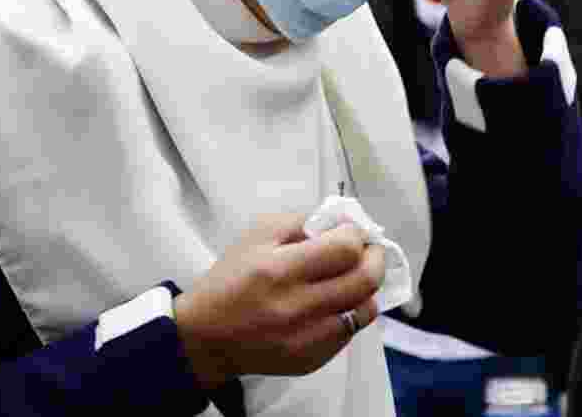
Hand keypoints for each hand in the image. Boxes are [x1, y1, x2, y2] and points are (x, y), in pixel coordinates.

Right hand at [173, 213, 383, 389]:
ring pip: (365, 310)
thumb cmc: (230, 280)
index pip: (344, 249)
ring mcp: (307, 338)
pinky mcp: (311, 359)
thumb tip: (343, 222)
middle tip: (369, 250)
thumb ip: (301, 222)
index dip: (357, 235)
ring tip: (353, 277)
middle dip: (375, 258)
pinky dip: (349, 313)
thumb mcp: (256, 235)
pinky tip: (334, 302)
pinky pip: (350, 332)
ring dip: (366, 288)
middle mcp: (296, 307)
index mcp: (279, 270)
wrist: (206, 337)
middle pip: (365, 280)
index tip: (353, 231)